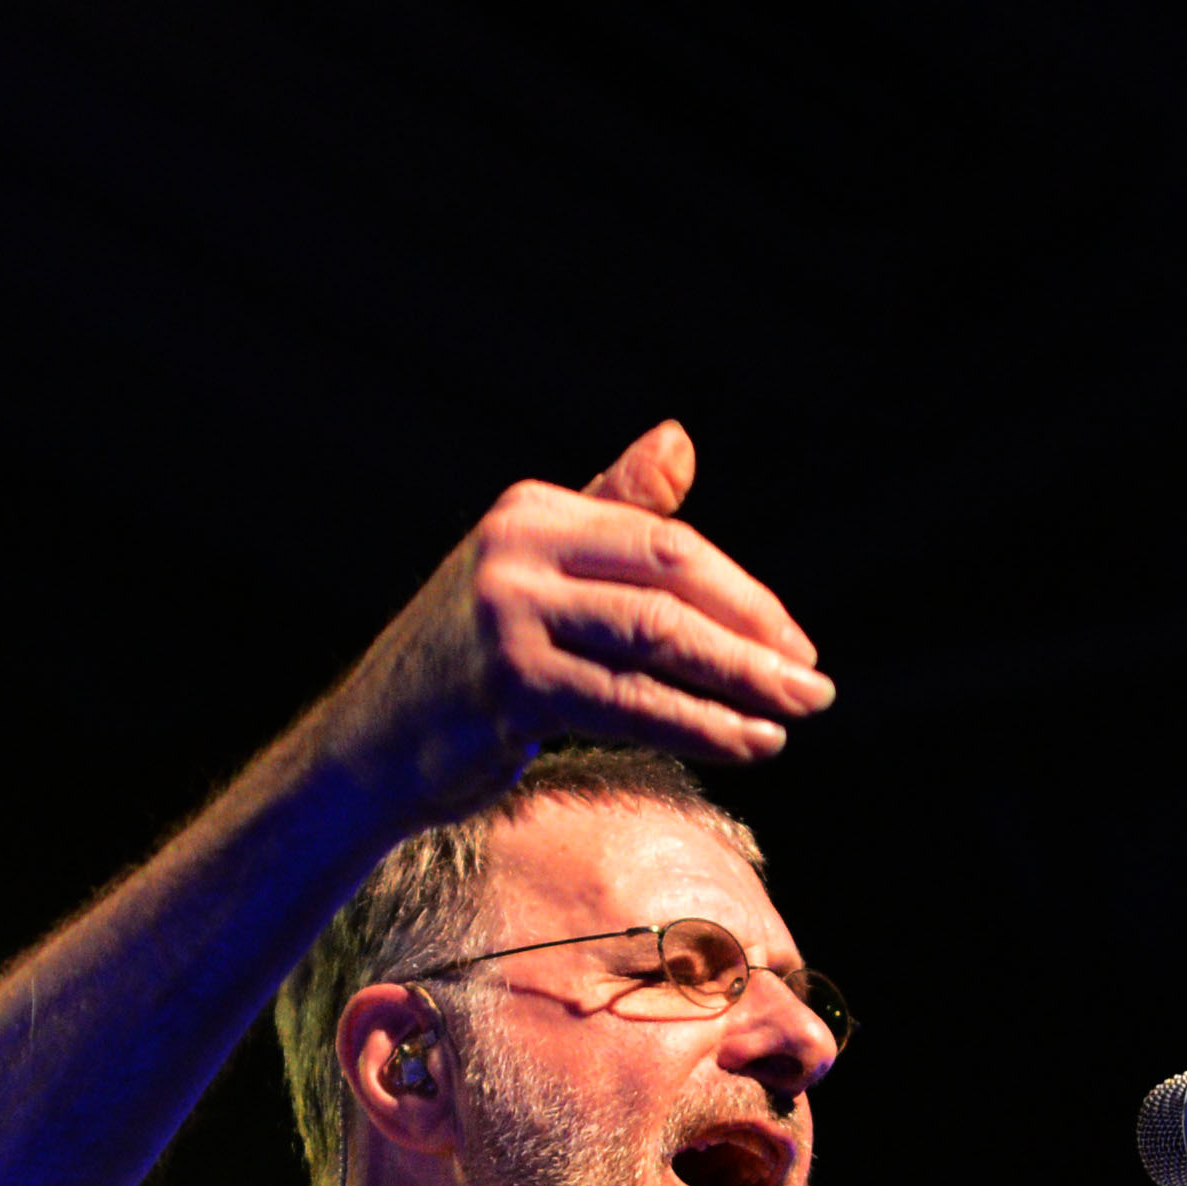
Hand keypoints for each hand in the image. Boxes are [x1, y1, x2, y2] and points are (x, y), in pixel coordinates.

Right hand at [328, 420, 833, 812]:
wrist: (372, 746)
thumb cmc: (467, 663)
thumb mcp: (533, 572)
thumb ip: (610, 512)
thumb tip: (681, 439)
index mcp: (531, 510)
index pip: (664, 542)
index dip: (741, 594)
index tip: (794, 643)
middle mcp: (517, 548)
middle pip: (669, 580)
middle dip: (753, 635)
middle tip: (814, 684)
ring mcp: (509, 613)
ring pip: (657, 640)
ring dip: (740, 683)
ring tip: (795, 716)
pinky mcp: (511, 684)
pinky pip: (630, 704)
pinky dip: (699, 726)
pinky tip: (746, 745)